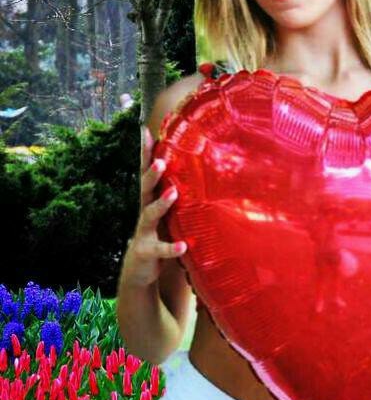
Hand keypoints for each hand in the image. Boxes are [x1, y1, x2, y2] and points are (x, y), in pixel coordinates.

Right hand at [122, 126, 186, 286]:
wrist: (140, 268)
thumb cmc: (159, 232)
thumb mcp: (166, 211)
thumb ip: (176, 192)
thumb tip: (200, 168)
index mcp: (150, 199)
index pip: (145, 172)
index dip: (144, 152)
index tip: (144, 131)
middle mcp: (144, 211)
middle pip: (145, 188)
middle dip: (151, 174)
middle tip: (161, 162)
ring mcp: (144, 231)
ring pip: (150, 214)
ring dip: (161, 203)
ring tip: (173, 192)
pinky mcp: (147, 251)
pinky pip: (161, 248)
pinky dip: (171, 247)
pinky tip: (183, 246)